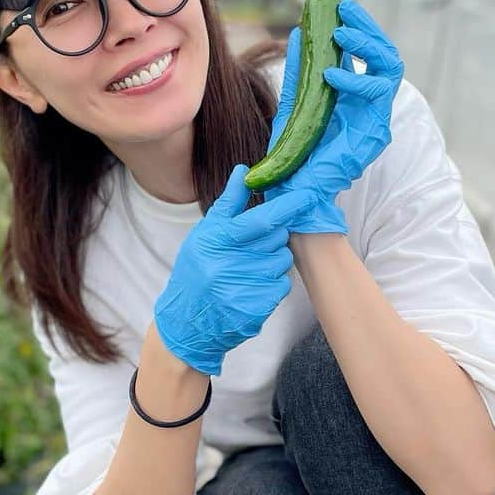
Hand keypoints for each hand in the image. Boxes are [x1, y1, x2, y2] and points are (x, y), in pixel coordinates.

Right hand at [154, 164, 318, 375]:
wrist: (186, 322)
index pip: (261, 219)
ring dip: (272, 262)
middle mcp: (230, 264)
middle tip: (254, 246)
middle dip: (273, 238)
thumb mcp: (204, 234)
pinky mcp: (256, 309)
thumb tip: (243, 172)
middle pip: (278, 239)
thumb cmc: (195, 271)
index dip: (288, 207)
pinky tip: (251, 287)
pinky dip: (272, 284)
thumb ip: (228, 204)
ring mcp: (243, 289)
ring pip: (282, 262)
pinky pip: (281, 286)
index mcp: (217, 241)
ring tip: (248, 269)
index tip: (308, 197)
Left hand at [262, 0, 404, 231]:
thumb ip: (299, 70)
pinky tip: (331, 75)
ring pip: (390, 67)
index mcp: (352, 93)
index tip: (340, 0)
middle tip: (345, 9)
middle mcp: (369, 102)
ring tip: (339, 34)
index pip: (365, 51)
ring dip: (367, 45)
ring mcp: (375, 115)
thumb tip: (298, 33)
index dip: (357, 24)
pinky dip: (356, 80)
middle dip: (367, 26)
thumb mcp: (294, 102)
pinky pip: (377, 95)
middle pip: (384, 53)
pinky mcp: (375, 130)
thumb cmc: (295, 152)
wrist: (295, 189)